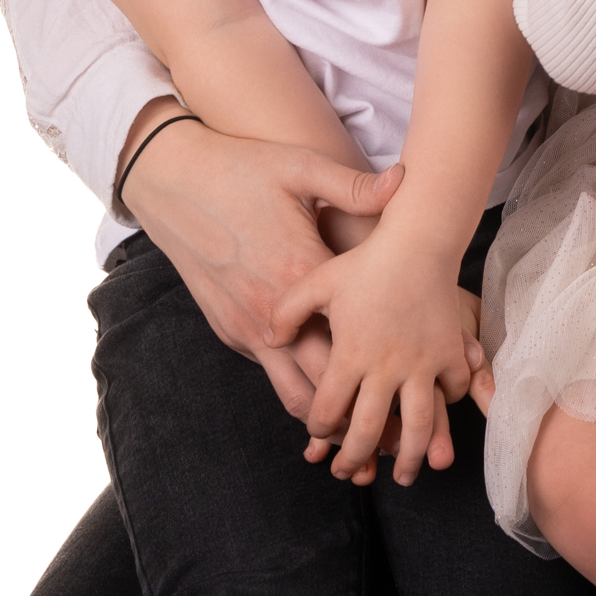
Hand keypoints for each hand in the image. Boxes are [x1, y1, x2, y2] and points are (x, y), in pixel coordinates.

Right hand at [120, 111, 401, 419]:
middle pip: (327, 389)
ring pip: (294, 397)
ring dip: (328, 412)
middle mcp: (273, 315)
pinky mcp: (230, 332)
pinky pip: (270, 374)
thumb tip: (402, 180)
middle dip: (365, 411)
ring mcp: (248, 329)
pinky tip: (324, 384)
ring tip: (365, 420)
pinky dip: (298, 386)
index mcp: (301, 275)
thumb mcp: (299, 167)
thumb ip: (353, 185)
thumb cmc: (242, 169)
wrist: (174, 181)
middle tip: (404, 428)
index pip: (355, 341)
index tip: (422, 376)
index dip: (390, 364)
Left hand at [269, 227, 471, 485]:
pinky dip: (446, 405)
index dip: (318, 428)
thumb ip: (287, 312)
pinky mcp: (449, 352)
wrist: (417, 240)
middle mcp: (386, 365)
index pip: (327, 411)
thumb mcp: (317, 281)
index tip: (318, 429)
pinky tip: (436, 412)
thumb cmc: (365, 262)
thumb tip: (268, 340)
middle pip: (370, 430)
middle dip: (356, 458)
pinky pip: (450, 390)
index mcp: (350, 353)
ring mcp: (421, 361)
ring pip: (417, 425)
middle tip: (349, 472)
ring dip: (410, 456)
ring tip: (406, 475)